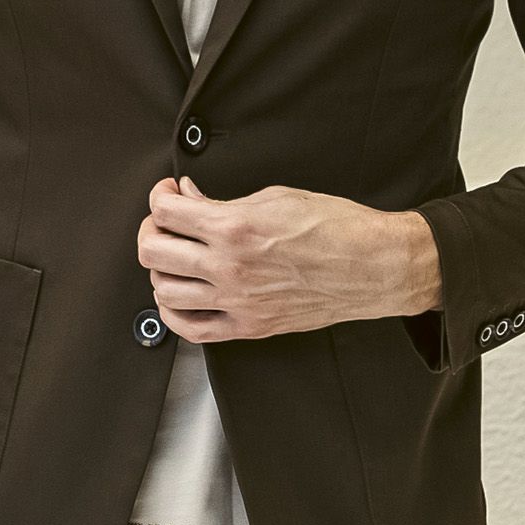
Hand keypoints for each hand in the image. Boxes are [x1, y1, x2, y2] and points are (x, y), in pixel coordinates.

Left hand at [136, 175, 436, 343]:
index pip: (166, 212)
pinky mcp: (249, 326)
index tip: (168, 194)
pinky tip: (178, 297)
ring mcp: (238, 302)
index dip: (160, 197)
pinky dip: (173, 314)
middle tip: (165, 223)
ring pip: (164, 292)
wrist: (372, 265)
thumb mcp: (274, 197)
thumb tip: (189, 197)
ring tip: (174, 257)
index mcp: (234, 228)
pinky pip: (191, 330)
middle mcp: (230, 267)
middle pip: (154, 252)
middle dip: (152, 230)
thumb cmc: (334, 226)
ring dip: (160, 270)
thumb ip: (224, 201)